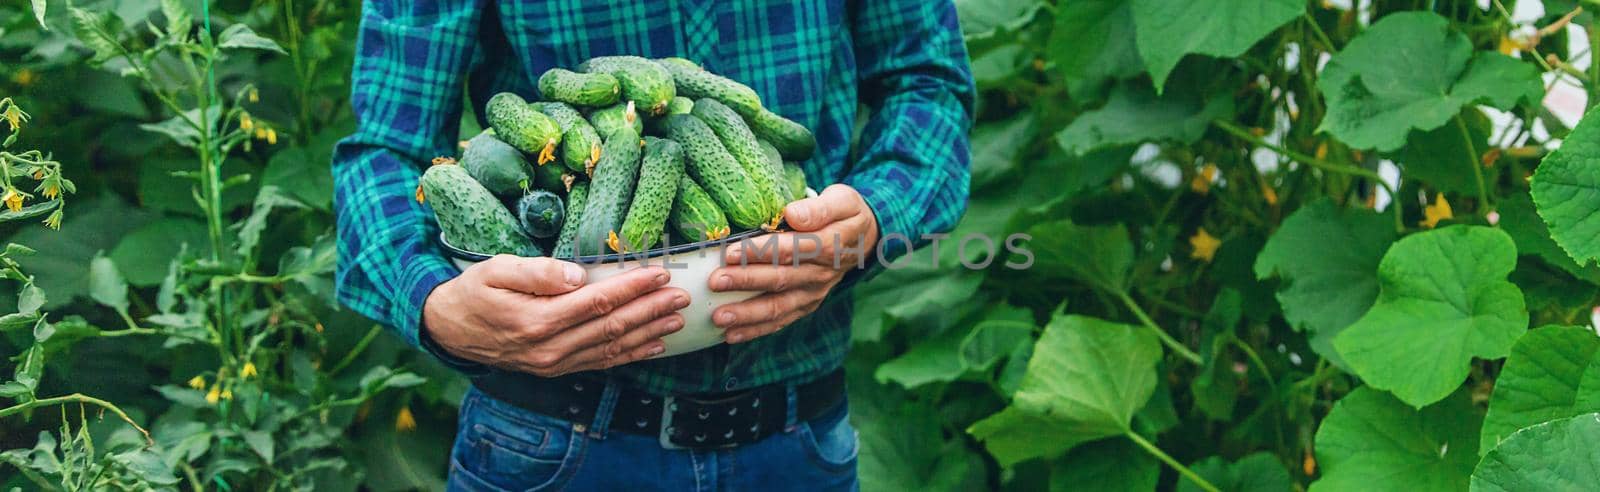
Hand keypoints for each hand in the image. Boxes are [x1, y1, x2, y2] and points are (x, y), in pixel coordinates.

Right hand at [422, 256, 689, 375]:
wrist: (449, 329)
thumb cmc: (474, 291)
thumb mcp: (495, 270)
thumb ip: (537, 273)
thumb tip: (577, 274)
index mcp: (537, 320)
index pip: (597, 302)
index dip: (631, 288)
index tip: (658, 275)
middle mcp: (550, 348)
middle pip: (611, 327)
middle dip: (649, 311)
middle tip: (680, 297)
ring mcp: (554, 363)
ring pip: (611, 348)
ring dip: (647, 334)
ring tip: (676, 319)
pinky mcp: (556, 368)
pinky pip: (600, 363)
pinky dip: (630, 355)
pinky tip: (653, 345)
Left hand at [708, 184, 879, 342]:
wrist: (865, 238)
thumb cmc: (846, 213)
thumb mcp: (843, 200)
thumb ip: (819, 208)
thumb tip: (792, 214)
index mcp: (829, 245)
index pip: (793, 248)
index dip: (762, 251)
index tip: (731, 252)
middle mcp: (821, 274)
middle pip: (781, 279)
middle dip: (746, 282)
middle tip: (716, 281)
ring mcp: (813, 293)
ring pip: (779, 306)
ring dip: (748, 313)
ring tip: (719, 317)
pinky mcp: (807, 305)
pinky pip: (781, 320)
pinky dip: (756, 330)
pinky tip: (731, 335)